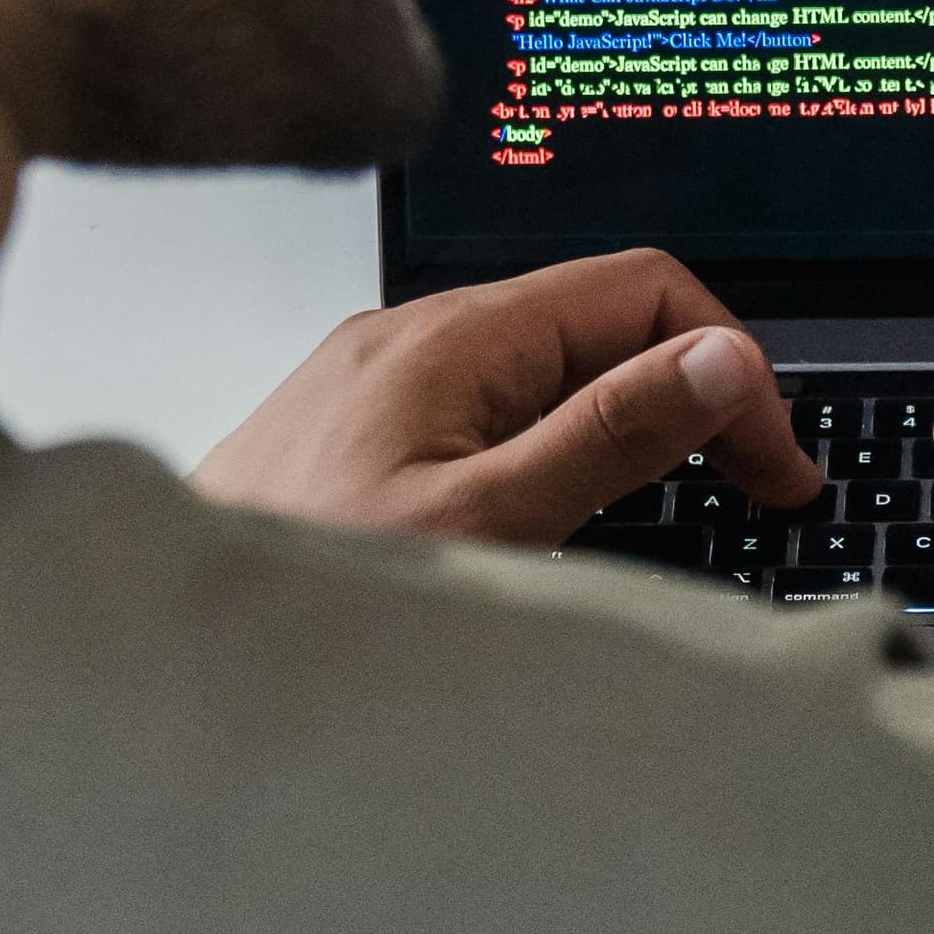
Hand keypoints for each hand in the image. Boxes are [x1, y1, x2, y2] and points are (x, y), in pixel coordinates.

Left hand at [194, 246, 821, 545]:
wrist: (159, 643)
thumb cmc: (300, 591)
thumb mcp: (487, 522)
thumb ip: (607, 435)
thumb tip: (716, 362)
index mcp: (456, 338)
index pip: (643, 290)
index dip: (731, 366)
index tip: (773, 464)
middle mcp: (417, 339)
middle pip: (601, 325)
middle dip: (694, 395)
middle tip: (755, 493)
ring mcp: (385, 384)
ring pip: (549, 372)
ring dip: (631, 427)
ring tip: (682, 509)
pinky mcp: (362, 435)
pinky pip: (494, 413)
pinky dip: (560, 450)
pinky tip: (572, 515)